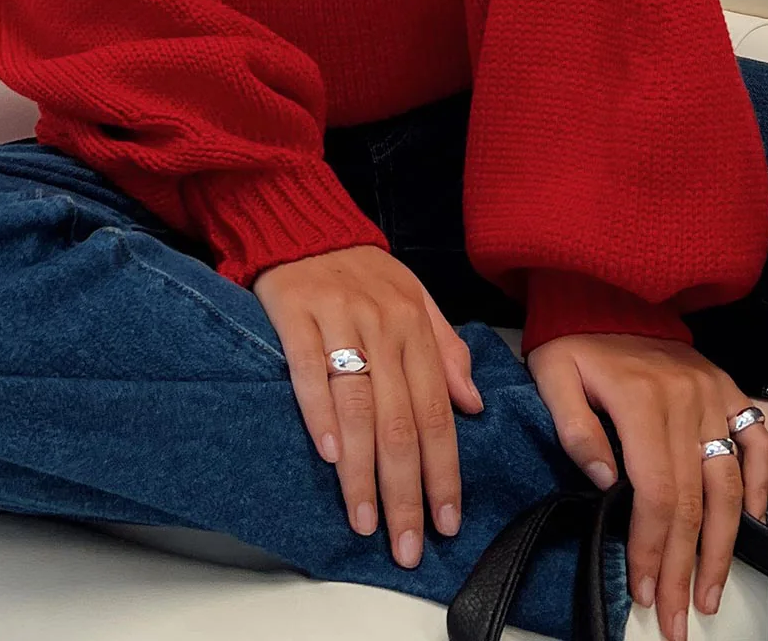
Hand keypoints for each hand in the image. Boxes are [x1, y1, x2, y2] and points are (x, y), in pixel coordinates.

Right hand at [253, 245, 485, 569]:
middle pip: (400, 421)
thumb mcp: (414, 297)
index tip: (447, 520)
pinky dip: (319, 414)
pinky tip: (326, 455)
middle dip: (406, 490)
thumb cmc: (360, 270)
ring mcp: (338, 319)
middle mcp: (381, 324)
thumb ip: (445, 347)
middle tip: (406, 544)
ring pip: (358, 406)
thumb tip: (473, 404)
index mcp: (414, 325)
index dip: (444, 470)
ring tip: (366, 519)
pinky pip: (309, 370)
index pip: (437, 411)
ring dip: (362, 471)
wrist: (303, 223)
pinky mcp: (294, 314)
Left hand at [526, 332, 767, 640]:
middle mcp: (687, 399)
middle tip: (675, 616)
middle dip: (684, 566)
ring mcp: (713, 394)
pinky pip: (755, 442)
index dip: (651, 546)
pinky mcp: (728, 389)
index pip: (656, 492)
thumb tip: (603, 480)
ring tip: (708, 591)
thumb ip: (574, 426)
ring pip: (729, 484)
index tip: (643, 588)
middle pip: (695, 501)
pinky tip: (748, 524)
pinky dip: (757, 485)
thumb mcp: (553, 375)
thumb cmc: (574, 341)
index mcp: (642, 400)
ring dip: (723, 545)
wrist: (604, 291)